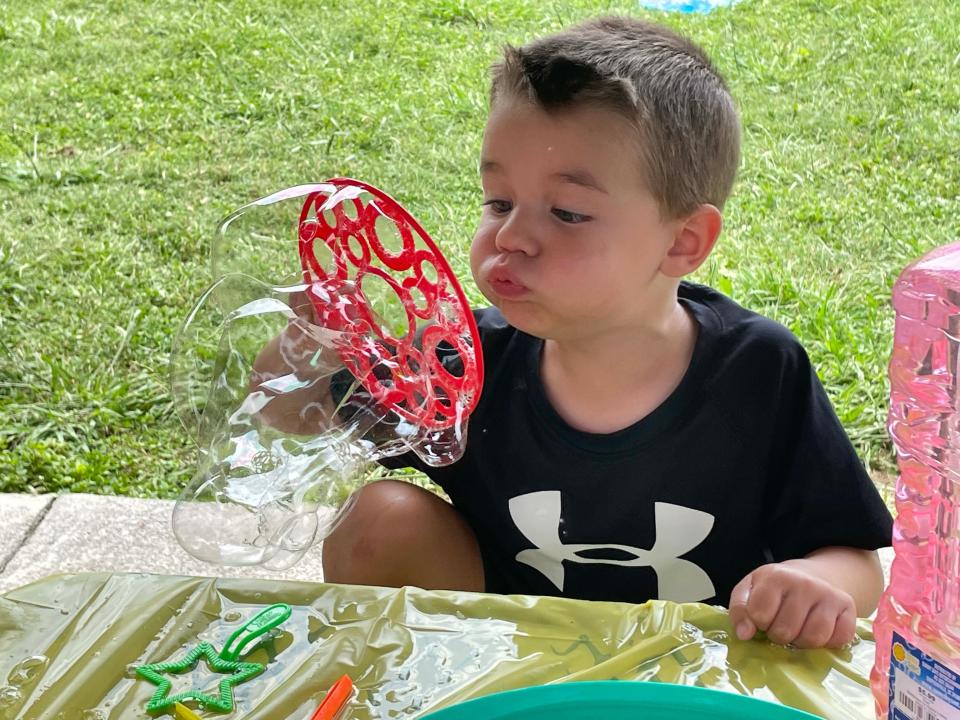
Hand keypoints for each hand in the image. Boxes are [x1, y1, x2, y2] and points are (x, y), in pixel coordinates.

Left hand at [728, 560, 856, 648]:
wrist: (812, 576)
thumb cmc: (775, 588)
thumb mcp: (749, 589)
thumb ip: (740, 609)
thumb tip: (744, 635)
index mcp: (777, 576)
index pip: (759, 615)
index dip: (758, 623)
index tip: (762, 617)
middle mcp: (805, 584)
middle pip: (786, 630)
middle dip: (779, 635)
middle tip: (780, 625)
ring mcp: (829, 595)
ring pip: (814, 638)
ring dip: (802, 642)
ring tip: (797, 630)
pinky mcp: (849, 609)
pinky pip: (838, 639)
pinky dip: (827, 643)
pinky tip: (817, 630)